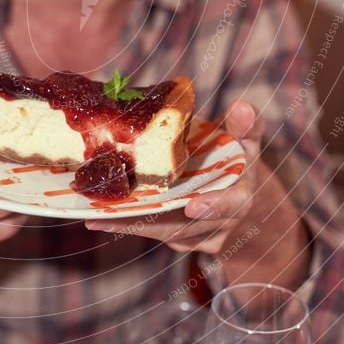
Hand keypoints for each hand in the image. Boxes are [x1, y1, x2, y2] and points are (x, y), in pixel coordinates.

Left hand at [85, 100, 263, 254]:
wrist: (236, 192)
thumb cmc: (238, 158)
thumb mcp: (247, 139)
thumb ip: (246, 125)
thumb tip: (241, 106)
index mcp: (240, 197)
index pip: (232, 204)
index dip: (214, 206)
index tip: (194, 205)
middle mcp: (219, 223)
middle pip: (187, 226)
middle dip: (153, 221)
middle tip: (120, 213)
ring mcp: (197, 235)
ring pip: (163, 232)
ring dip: (130, 225)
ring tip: (97, 215)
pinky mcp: (176, 237)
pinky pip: (151, 232)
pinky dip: (125, 225)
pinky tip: (96, 218)